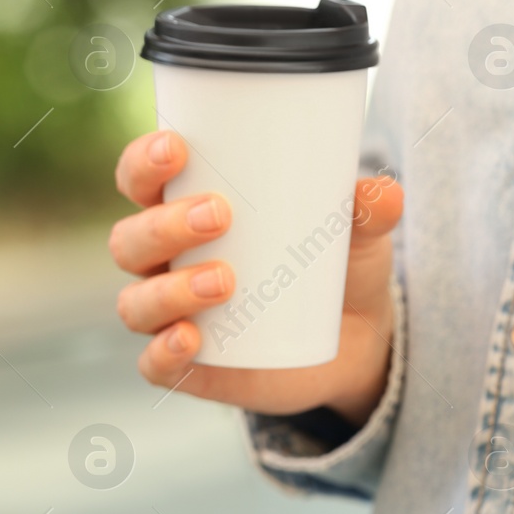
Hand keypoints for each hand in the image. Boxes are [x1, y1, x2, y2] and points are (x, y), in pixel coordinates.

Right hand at [110, 129, 402, 425]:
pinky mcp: (187, 365)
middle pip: (130, 240)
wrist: (353, 338)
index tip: (175, 148)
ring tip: (223, 281)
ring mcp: (171, 316)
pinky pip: (153, 364)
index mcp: (181, 210)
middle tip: (219, 216)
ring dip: (169, 289)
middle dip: (164, 225)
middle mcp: (163, 262)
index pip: (138, 181)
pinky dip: (163, 352)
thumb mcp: (355, 232)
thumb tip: (383, 195)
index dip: (141, 164)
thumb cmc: (331, 261)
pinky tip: (189, 338)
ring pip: (137, 302)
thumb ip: (367, 211)